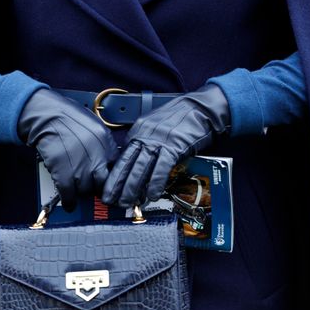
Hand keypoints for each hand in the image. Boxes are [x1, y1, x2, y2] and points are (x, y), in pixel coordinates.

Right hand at [18, 89, 117, 209]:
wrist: (45, 115)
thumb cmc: (67, 116)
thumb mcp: (93, 125)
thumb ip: (103, 143)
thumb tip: (107, 161)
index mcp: (105, 141)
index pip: (116, 168)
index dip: (110, 176)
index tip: (105, 180)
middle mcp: (96, 154)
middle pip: (103, 183)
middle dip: (97, 187)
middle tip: (91, 186)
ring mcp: (79, 165)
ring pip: (86, 191)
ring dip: (81, 192)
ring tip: (76, 187)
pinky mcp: (62, 172)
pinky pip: (69, 195)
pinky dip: (69, 201)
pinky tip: (69, 202)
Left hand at [102, 84, 229, 206]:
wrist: (199, 107)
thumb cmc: (179, 117)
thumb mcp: (155, 125)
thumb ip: (144, 140)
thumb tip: (136, 161)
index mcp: (139, 130)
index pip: (122, 156)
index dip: (114, 174)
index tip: (109, 188)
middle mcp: (145, 135)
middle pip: (127, 163)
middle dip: (117, 184)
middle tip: (110, 200)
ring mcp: (159, 141)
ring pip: (140, 167)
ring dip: (132, 187)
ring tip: (127, 203)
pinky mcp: (173, 147)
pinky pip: (161, 168)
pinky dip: (156, 183)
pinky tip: (152, 195)